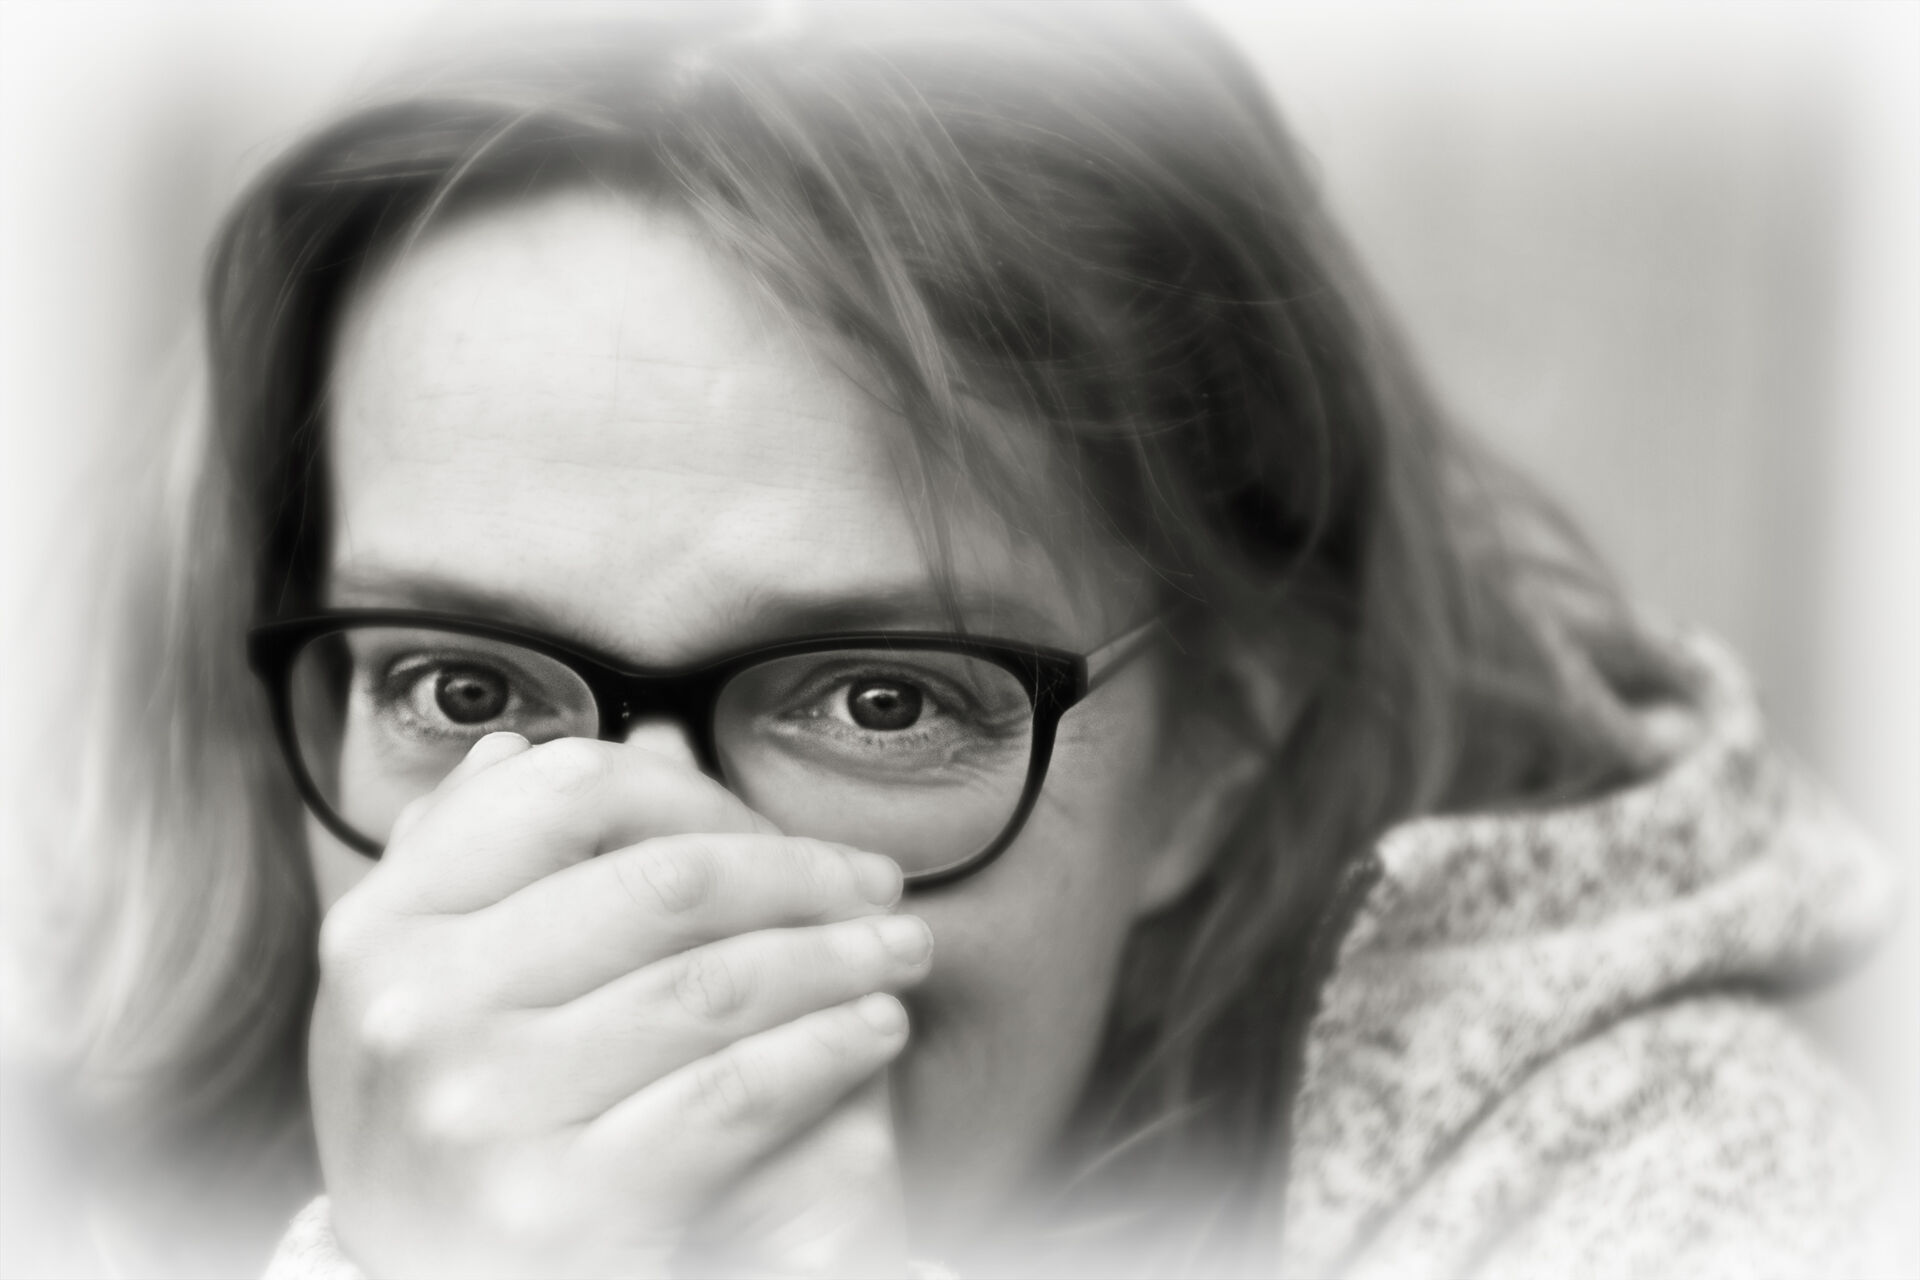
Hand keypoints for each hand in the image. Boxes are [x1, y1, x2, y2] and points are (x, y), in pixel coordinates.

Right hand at [308, 732, 929, 1278]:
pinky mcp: (558, 1209)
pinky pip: (734, 1094)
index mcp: (383, 925)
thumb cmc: (463, 1113)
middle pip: (666, 883)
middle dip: (801, 873)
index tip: (776, 830)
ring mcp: (480, 1111)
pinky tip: (873, 1028)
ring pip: (714, 984)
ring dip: (839, 956)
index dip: (702, 794)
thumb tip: (508, 752)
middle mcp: (415, 1010)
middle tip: (879, 887)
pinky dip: (827, 1047)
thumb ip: (465, 863)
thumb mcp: (430, 983)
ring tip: (898, 952)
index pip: (572, 792)